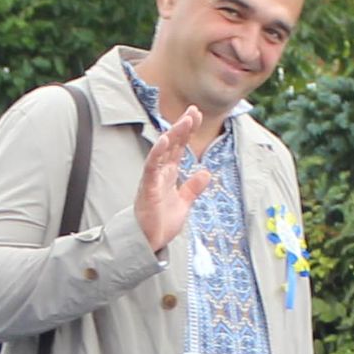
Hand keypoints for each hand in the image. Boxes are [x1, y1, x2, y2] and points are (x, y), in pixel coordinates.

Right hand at [134, 106, 218, 252]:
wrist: (149, 242)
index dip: (187, 131)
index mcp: (169, 174)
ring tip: (186, 120)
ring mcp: (153, 178)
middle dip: (182, 126)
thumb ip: (193, 187)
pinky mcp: (148, 187)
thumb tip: (205, 172)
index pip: (179, 147)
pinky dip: (158, 152)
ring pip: (163, 151)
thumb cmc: (161, 222)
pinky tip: (165, 140)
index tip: (196, 115)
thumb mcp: (184, 202)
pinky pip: (151, 166)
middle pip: (172, 144)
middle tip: (194, 110)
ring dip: (174, 135)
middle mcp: (160, 172)